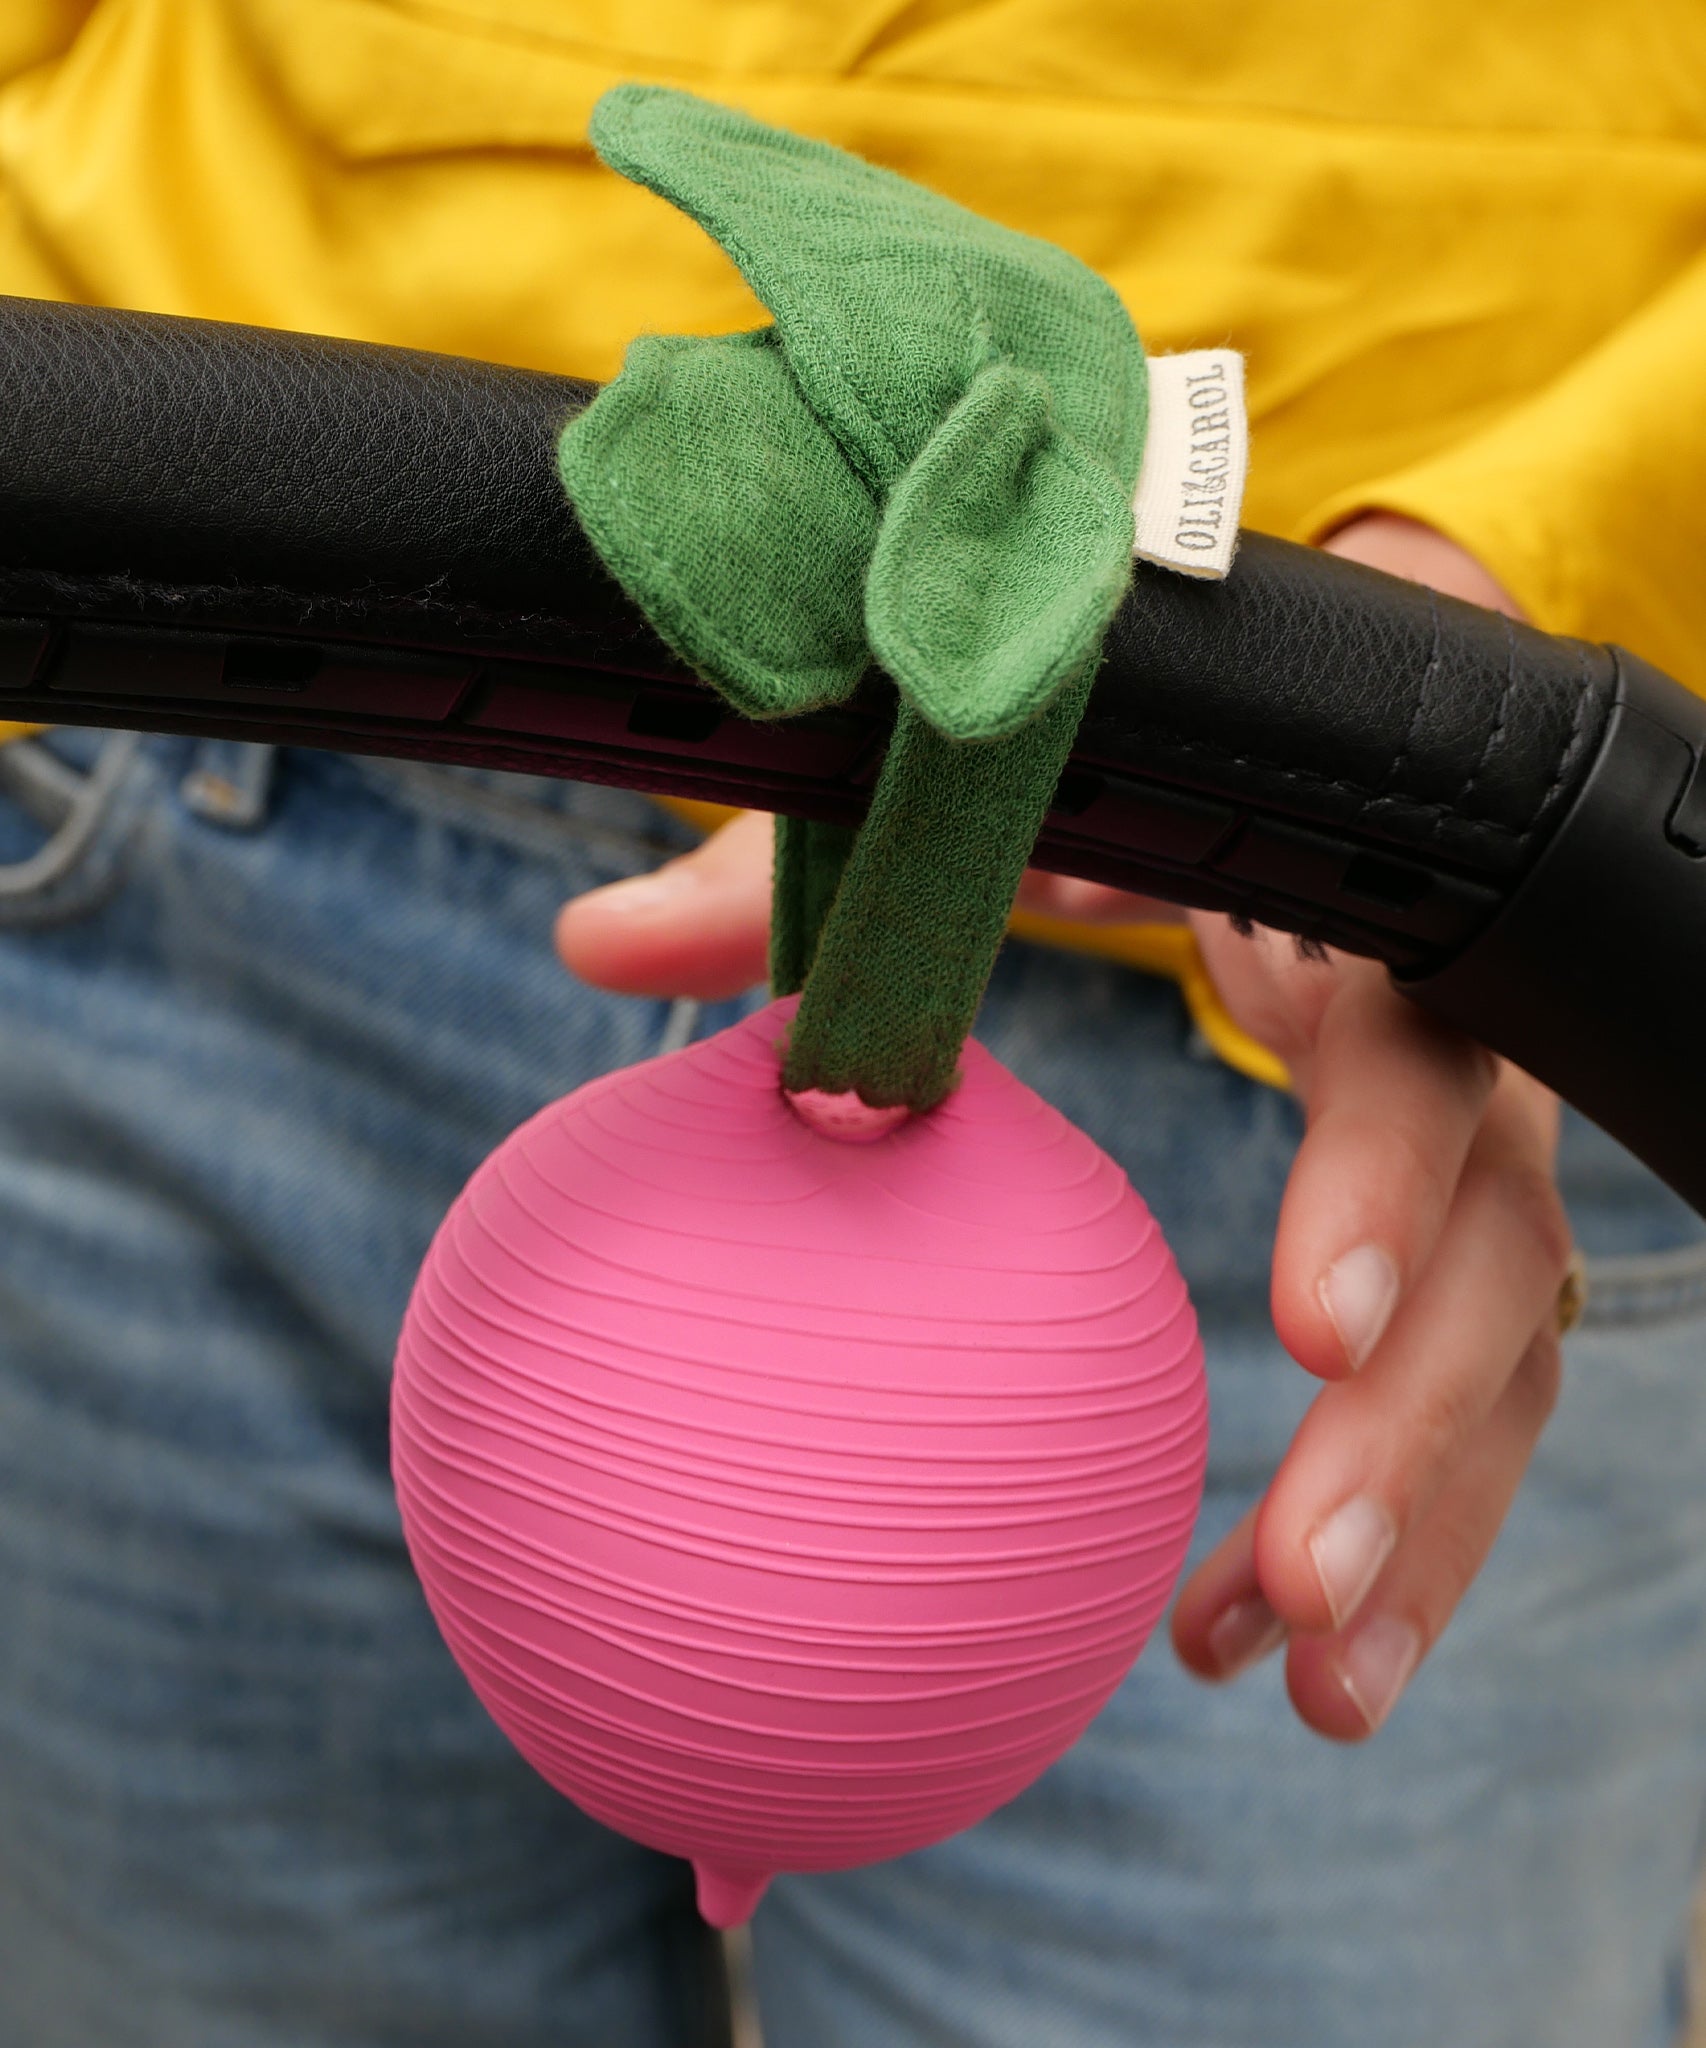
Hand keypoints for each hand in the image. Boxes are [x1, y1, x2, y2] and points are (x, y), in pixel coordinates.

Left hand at [557, 513, 1573, 1741]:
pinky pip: (1451, 1396)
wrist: (1298, 800)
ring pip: (1510, 1353)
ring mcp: (1466, 1161)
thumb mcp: (990, 826)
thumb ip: (808, 880)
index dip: (1391, 1181)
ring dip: (1426, 1525)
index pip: (1413, 1048)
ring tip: (1316, 1679)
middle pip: (1505, 1244)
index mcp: (1355, 927)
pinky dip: (1392, 1528)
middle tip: (1302, 1574)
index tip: (1313, 1332)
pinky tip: (1262, 1642)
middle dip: (1418, 1420)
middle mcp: (1454, 1056)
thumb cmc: (1120, 807)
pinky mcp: (1449, 1247)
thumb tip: (592, 946)